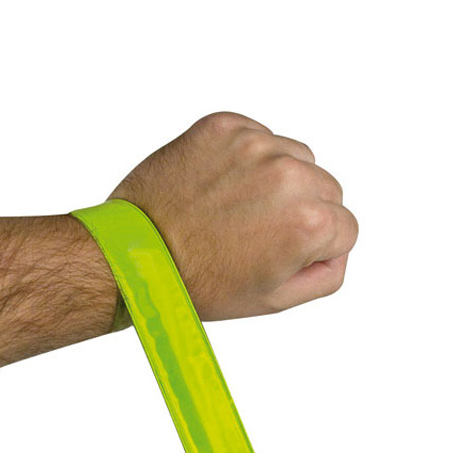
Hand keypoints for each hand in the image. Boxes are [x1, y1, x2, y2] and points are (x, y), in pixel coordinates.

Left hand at [107, 111, 358, 319]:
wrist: (133, 254)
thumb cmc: (196, 283)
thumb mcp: (272, 300)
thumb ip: (325, 275)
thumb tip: (337, 248)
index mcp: (309, 222)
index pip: (345, 228)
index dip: (311, 249)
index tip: (273, 254)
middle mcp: (288, 174)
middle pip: (326, 189)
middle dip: (298, 212)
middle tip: (251, 234)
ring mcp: (254, 145)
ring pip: (295, 158)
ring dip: (275, 180)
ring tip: (232, 210)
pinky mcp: (223, 126)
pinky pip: (258, 136)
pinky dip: (245, 159)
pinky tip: (218, 187)